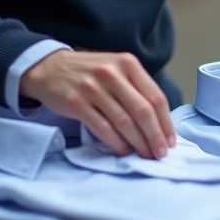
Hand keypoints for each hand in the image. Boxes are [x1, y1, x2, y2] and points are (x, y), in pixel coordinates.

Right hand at [20, 50, 175, 158]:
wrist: (49, 68)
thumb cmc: (89, 72)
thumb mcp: (116, 68)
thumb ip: (136, 87)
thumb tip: (159, 122)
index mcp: (127, 64)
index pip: (155, 96)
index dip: (166, 122)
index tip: (170, 140)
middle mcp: (112, 74)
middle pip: (143, 111)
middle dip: (155, 136)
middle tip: (160, 154)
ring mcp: (93, 88)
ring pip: (124, 122)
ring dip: (138, 143)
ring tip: (145, 155)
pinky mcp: (76, 103)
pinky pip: (103, 128)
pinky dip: (116, 143)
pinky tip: (123, 151)